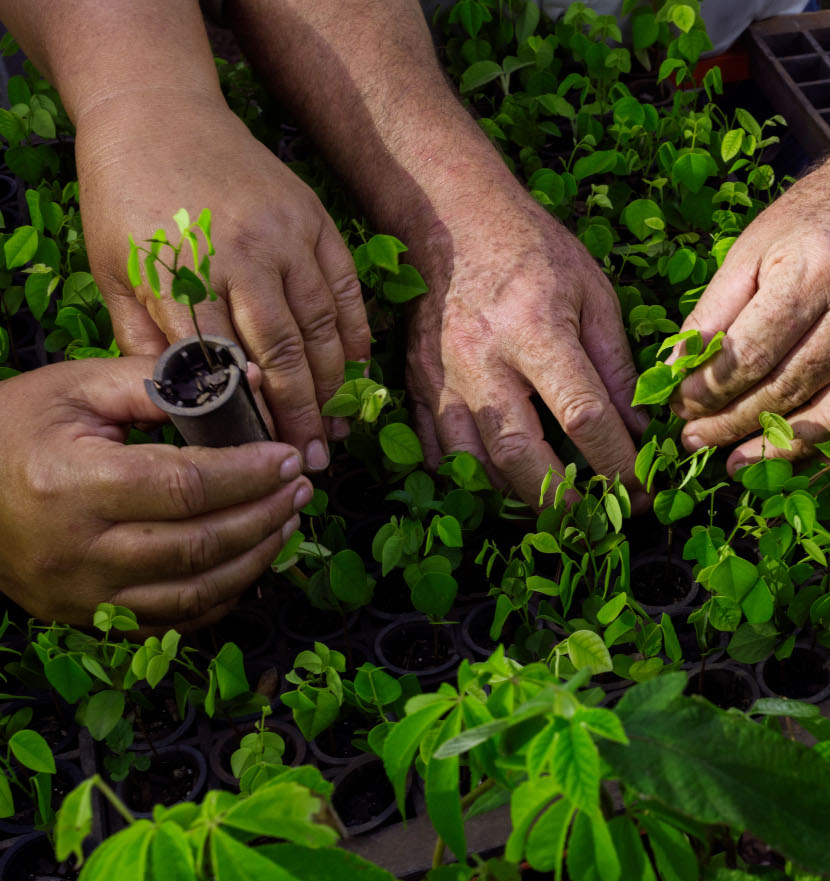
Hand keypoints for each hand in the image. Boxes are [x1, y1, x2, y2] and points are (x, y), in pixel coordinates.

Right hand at [0, 357, 312, 629]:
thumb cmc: (11, 429)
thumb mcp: (74, 388)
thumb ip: (156, 384)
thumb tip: (241, 383)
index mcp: (70, 484)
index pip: (184, 486)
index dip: (247, 475)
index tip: (287, 458)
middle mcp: (77, 550)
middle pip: (199, 545)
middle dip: (264, 515)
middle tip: (300, 487)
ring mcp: (82, 595)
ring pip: (194, 592)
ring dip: (254, 558)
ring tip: (284, 521)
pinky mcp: (87, 617)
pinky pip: (173, 621)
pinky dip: (221, 595)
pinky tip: (248, 561)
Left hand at [75, 91, 369, 471]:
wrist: (158, 113)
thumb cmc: (127, 198)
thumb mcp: (115, 271)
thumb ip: (146, 338)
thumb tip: (180, 406)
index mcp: (184, 272)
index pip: (224, 364)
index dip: (248, 415)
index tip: (260, 456)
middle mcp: (242, 254)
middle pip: (282, 352)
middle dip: (301, 413)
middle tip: (311, 458)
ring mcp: (286, 235)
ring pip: (321, 325)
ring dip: (332, 382)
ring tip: (333, 424)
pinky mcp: (314, 219)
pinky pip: (345, 288)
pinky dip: (354, 332)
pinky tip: (353, 367)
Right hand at [403, 183, 645, 506]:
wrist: (452, 222)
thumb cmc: (535, 253)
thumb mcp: (594, 295)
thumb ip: (617, 365)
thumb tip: (639, 430)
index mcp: (535, 330)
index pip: (582, 415)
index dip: (616, 463)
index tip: (640, 490)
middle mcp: (482, 360)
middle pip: (520, 454)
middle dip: (562, 500)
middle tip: (598, 519)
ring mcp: (441, 377)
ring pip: (475, 463)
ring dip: (518, 497)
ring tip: (557, 509)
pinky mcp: (416, 385)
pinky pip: (439, 453)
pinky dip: (473, 478)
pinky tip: (505, 485)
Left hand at [672, 117, 829, 472]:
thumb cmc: (817, 213)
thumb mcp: (754, 245)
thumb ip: (714, 310)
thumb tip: (675, 372)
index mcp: (812, 272)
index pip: (749, 355)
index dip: (707, 391)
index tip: (679, 408)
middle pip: (786, 390)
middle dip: (732, 425)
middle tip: (695, 442)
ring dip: (778, 450)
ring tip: (738, 465)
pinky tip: (794, 460)